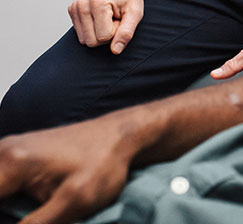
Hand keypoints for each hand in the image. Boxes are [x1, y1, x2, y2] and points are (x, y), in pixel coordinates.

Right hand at [0, 117, 132, 223]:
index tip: (23, 219)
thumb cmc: (103, 164)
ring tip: (28, 214)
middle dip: (3, 212)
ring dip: (4, 206)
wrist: (122, 134)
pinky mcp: (14, 155)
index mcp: (12, 163)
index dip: (0, 218)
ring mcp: (6, 150)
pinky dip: (5, 196)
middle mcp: (3, 151)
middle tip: (27, 216)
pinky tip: (20, 209)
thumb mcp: (72, 204)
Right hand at [67, 0, 142, 53]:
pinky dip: (92, 29)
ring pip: (84, 40)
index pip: (104, 37)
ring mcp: (74, 7)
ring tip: (107, 18)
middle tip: (114, 18)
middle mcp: (82, 5)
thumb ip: (127, 32)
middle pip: (91, 41)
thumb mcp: (135, 12)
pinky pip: (80, 34)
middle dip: (106, 34)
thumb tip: (116, 50)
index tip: (120, 17)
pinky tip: (99, 17)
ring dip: (99, 33)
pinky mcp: (71, 10)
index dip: (116, 31)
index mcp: (97, 3)